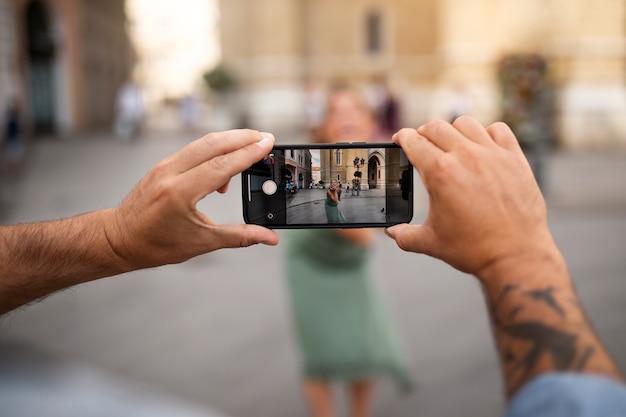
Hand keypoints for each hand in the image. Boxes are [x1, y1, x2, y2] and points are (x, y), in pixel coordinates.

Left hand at [105, 130, 278, 269]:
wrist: (119, 239)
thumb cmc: (155, 244)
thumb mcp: (201, 242)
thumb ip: (239, 237)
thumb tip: (269, 238)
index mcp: (179, 193)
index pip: (221, 165)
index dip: (248, 153)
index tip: (268, 142)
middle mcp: (171, 173)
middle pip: (213, 144)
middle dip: (242, 137)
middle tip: (266, 137)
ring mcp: (165, 166)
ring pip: (203, 143)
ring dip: (229, 140)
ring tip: (251, 145)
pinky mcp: (164, 165)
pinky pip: (194, 150)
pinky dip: (214, 150)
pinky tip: (226, 163)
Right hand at [386, 116, 553, 277]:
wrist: (516, 256)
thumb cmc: (472, 249)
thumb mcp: (430, 243)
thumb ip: (404, 235)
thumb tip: (391, 232)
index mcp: (439, 172)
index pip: (413, 140)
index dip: (402, 138)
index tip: (400, 140)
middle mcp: (465, 156)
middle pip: (436, 127)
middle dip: (424, 134)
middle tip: (423, 145)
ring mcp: (492, 155)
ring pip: (465, 123)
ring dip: (453, 131)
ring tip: (452, 145)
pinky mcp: (515, 159)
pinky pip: (499, 130)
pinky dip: (487, 134)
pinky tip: (483, 148)